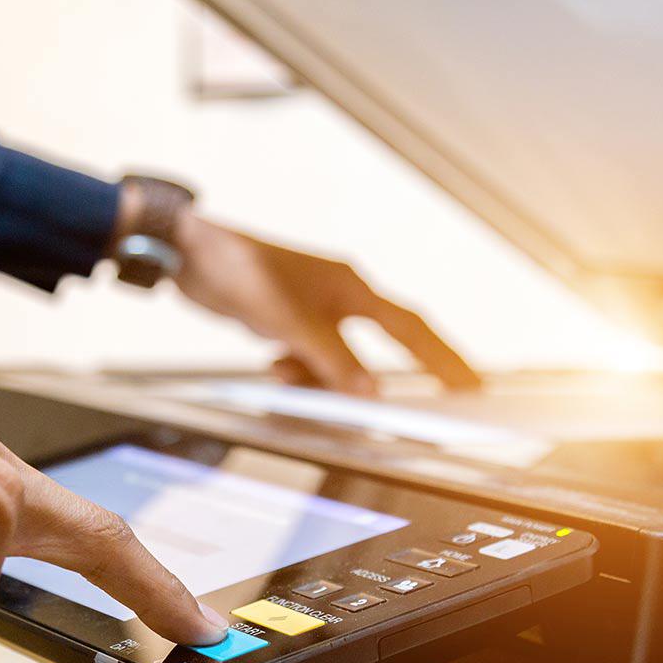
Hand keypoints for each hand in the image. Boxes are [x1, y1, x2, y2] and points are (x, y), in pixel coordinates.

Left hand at [173, 215, 479, 394]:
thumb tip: (370, 394)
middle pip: (380, 346)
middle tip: (405, 408)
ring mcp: (314, 309)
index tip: (471, 383)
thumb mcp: (290, 322)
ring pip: (335, 359)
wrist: (191, 254)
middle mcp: (340, 297)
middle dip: (380, 378)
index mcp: (351, 288)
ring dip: (319, 375)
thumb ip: (332, 360)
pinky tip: (276, 363)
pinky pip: (308, 356)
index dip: (443, 357)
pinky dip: (297, 368)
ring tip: (287, 372)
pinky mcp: (289, 319)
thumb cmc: (241, 270)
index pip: (410, 328)